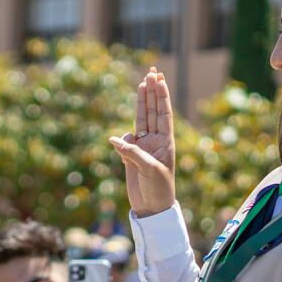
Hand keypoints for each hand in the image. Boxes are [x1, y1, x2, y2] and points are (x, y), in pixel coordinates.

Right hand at [110, 68, 175, 217]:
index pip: (163, 113)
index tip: (158, 79)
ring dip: (141, 103)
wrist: (152, 208)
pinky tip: (119, 144)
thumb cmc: (158, 189)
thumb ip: (133, 153)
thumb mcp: (149, 170)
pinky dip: (121, 140)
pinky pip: (124, 142)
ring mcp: (143, 148)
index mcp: (165, 142)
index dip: (161, 96)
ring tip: (141, 85)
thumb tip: (115, 139)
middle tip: (152, 73)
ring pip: (140, 120)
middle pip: (152, 111)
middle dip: (152, 92)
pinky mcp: (131, 157)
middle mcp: (155, 141)